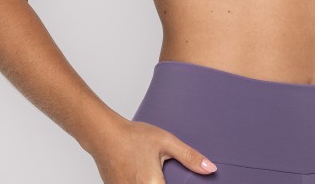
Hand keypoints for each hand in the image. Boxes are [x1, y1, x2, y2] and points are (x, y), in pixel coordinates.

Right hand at [90, 118, 217, 182]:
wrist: (104, 136)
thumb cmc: (133, 137)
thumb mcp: (166, 142)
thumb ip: (189, 157)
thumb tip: (210, 168)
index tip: (182, 181)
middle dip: (168, 182)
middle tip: (165, 171)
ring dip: (156, 183)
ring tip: (153, 170)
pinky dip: (143, 183)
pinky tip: (144, 172)